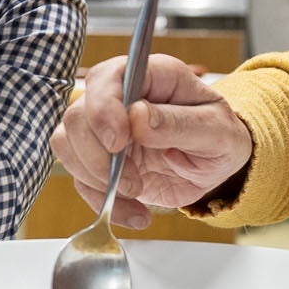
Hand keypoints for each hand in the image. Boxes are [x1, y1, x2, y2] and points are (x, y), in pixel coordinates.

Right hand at [50, 54, 251, 227]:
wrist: (216, 166)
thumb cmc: (220, 138)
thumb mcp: (217, 132)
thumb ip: (179, 123)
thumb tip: (137, 116)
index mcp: (152, 75)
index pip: (106, 78)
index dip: (103, 110)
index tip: (118, 143)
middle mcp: (120, 95)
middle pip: (77, 115)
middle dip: (98, 156)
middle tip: (133, 182)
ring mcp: (104, 126)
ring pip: (67, 144)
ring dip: (96, 179)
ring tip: (136, 195)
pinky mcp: (98, 157)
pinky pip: (79, 178)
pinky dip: (102, 201)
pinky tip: (135, 212)